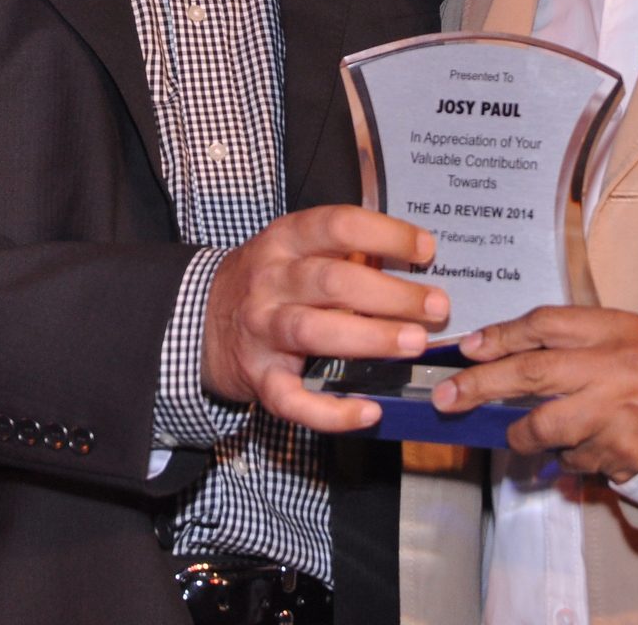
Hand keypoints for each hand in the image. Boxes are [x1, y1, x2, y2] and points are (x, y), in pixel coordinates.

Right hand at [203, 205, 447, 433]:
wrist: (201, 321)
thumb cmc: (269, 281)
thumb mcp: (296, 249)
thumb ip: (346, 250)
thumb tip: (416, 256)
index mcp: (284, 241)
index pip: (338, 226)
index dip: (386, 235)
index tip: (426, 249)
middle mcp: (270, 281)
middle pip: (333, 281)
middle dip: (391, 294)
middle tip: (436, 305)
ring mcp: (262, 330)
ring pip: (315, 332)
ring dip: (370, 337)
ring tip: (414, 343)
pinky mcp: (259, 377)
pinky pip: (292, 399)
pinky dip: (331, 411)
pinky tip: (368, 412)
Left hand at [432, 306, 637, 481]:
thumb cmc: (636, 367)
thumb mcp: (608, 336)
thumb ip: (557, 339)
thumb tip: (482, 350)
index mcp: (613, 329)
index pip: (544, 324)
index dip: (500, 336)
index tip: (467, 349)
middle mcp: (617, 367)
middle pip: (533, 372)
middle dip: (482, 385)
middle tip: (447, 397)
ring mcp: (620, 412)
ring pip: (545, 426)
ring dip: (521, 434)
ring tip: (521, 434)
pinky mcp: (622, 451)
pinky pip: (571, 458)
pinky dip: (564, 455)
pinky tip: (578, 445)